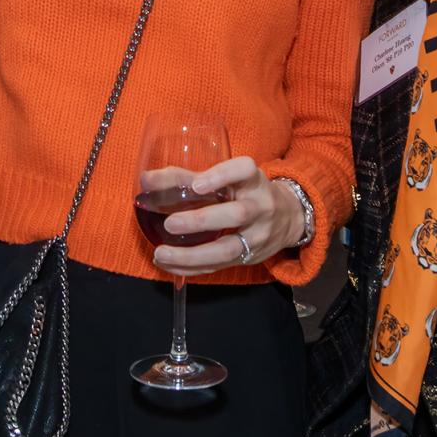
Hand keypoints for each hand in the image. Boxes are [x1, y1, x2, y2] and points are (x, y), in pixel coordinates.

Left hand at [151, 156, 305, 276]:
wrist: (289, 217)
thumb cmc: (247, 192)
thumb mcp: (230, 179)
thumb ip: (191, 178)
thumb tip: (147, 179)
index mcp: (253, 179)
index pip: (244, 169)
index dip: (221, 175)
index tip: (196, 184)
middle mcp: (260, 205)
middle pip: (236, 214)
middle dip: (201, 221)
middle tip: (170, 223)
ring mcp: (258, 234)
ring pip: (229, 249)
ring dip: (192, 255)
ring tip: (161, 253)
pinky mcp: (251, 257)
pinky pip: (221, 265)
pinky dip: (194, 267)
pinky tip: (170, 265)